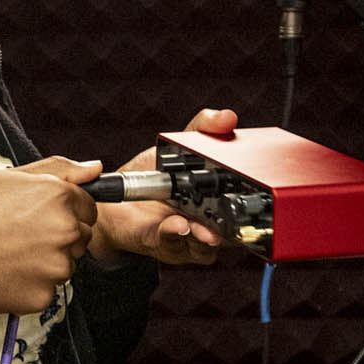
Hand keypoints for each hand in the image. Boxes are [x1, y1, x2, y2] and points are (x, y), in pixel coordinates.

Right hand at [0, 156, 98, 314]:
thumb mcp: (9, 178)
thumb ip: (58, 170)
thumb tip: (94, 169)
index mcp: (58, 197)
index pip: (89, 207)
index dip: (67, 210)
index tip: (44, 216)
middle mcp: (64, 230)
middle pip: (81, 236)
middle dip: (60, 236)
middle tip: (23, 234)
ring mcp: (57, 265)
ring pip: (67, 263)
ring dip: (48, 260)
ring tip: (13, 253)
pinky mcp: (45, 294)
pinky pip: (50, 288)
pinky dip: (34, 283)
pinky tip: (10, 271)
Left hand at [87, 107, 238, 265]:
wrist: (113, 202)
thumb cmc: (149, 176)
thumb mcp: (176, 146)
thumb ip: (202, 129)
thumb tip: (227, 116)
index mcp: (215, 198)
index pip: (241, 201)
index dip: (247, 198)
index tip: (249, 188)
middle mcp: (207, 221)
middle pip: (229, 229)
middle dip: (229, 225)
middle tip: (223, 214)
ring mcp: (189, 237)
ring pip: (205, 245)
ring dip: (203, 235)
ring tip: (196, 225)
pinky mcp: (167, 246)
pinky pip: (175, 245)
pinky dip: (175, 235)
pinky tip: (176, 225)